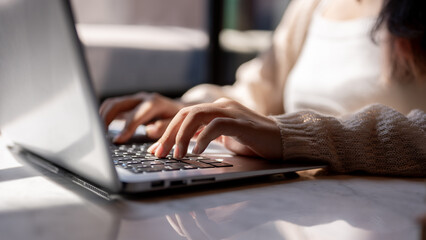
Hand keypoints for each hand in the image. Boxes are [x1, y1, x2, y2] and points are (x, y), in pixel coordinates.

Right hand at [99, 92, 183, 142]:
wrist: (182, 109)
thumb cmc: (180, 120)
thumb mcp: (178, 125)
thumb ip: (165, 128)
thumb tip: (149, 130)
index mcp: (154, 104)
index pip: (135, 116)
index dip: (126, 129)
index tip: (117, 141)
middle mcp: (142, 98)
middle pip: (117, 104)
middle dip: (105, 119)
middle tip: (99, 136)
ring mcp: (135, 100)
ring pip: (112, 103)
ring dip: (102, 116)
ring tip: (97, 132)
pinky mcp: (130, 104)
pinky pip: (113, 106)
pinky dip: (104, 115)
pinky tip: (100, 127)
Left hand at [148, 98, 281, 158]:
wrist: (282, 140)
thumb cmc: (253, 141)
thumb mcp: (224, 139)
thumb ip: (205, 136)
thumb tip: (181, 145)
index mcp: (215, 109)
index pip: (184, 115)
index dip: (167, 131)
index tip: (156, 149)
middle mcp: (220, 106)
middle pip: (185, 114)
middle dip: (168, 134)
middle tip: (158, 154)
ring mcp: (231, 112)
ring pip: (196, 115)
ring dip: (182, 136)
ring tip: (176, 155)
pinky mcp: (241, 123)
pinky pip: (216, 125)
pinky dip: (203, 138)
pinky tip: (197, 152)